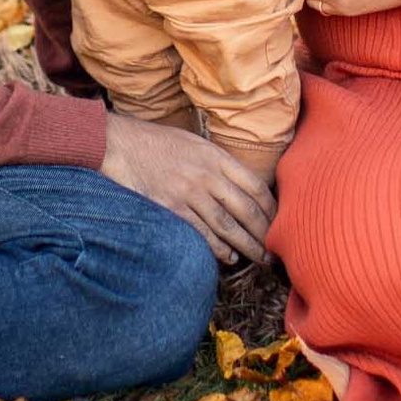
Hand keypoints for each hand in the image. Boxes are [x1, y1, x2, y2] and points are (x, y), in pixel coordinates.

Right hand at [98, 115, 273, 265]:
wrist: (121, 144)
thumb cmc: (158, 143)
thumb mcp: (194, 142)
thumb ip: (218, 162)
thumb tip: (240, 184)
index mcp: (216, 156)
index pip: (255, 186)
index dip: (272, 208)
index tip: (280, 222)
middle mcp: (207, 176)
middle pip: (246, 210)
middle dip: (264, 233)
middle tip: (275, 248)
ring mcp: (189, 193)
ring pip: (227, 227)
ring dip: (247, 246)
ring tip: (259, 258)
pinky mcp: (172, 209)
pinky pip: (202, 234)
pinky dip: (218, 249)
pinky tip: (229, 257)